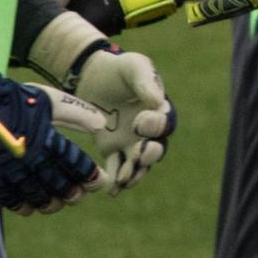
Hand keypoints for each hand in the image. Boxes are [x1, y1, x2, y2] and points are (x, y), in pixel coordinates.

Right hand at [0, 46, 100, 213]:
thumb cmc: (16, 98)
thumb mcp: (51, 99)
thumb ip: (77, 113)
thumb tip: (102, 124)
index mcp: (47, 139)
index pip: (77, 165)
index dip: (92, 177)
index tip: (100, 180)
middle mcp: (31, 157)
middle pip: (60, 186)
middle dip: (74, 194)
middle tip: (79, 194)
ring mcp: (11, 168)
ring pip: (37, 197)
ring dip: (51, 204)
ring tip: (58, 203)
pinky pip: (10, 198)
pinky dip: (22, 206)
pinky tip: (31, 208)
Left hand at [69, 44, 176, 189]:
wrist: (92, 77)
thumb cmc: (118, 69)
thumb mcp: (134, 67)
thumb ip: (145, 81)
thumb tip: (156, 101)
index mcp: (159, 111)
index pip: (164, 123)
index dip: (155, 126)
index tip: (140, 122)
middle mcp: (149, 132)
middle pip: (156, 149)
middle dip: (150, 154)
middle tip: (140, 155)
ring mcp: (131, 143)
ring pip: (138, 164)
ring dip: (134, 173)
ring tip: (126, 179)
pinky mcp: (112, 149)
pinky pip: (117, 168)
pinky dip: (115, 180)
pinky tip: (112, 190)